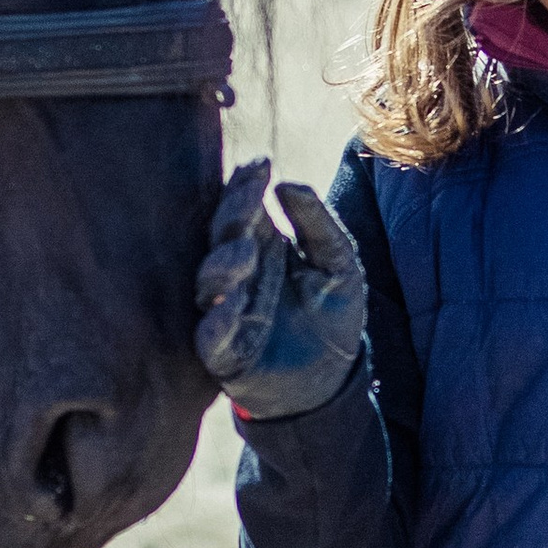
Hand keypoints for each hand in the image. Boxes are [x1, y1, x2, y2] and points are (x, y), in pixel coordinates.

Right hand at [196, 159, 366, 420]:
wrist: (332, 382)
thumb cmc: (334, 315)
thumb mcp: (339, 263)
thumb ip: (318, 224)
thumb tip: (287, 183)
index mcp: (259, 245)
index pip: (242, 208)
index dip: (245, 186)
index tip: (260, 166)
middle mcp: (236, 273)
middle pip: (220, 236)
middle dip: (232, 215)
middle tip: (249, 199)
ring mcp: (225, 310)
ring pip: (208, 282)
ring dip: (223, 264)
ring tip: (246, 250)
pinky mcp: (222, 353)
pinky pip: (210, 335)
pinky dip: (218, 320)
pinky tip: (233, 304)